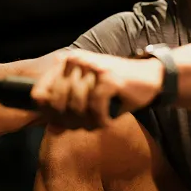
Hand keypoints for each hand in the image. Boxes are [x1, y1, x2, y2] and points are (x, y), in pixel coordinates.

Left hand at [30, 50, 163, 129]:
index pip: (39, 93)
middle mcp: (75, 61)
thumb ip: (69, 108)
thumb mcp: (89, 96)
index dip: (48, 114)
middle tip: (84, 126)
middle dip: (69, 121)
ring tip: (97, 124)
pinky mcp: (108, 78)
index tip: (63, 124)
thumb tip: (53, 128)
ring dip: (87, 122)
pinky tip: (107, 122)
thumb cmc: (118, 89)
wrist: (151, 77)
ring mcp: (92, 68)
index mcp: (66, 63)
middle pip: (56, 103)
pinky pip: (95, 107)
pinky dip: (101, 120)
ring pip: (75, 107)